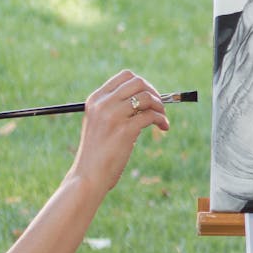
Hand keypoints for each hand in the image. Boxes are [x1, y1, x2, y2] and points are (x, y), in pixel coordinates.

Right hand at [67, 70, 169, 199]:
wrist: (88, 176)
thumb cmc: (97, 153)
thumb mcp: (99, 124)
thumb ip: (114, 108)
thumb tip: (145, 97)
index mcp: (95, 99)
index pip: (124, 76)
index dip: (143, 84)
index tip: (150, 95)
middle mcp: (103, 104)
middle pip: (138, 82)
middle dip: (153, 92)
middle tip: (159, 106)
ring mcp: (113, 115)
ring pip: (147, 97)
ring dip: (160, 106)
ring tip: (162, 118)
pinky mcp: (125, 130)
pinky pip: (152, 115)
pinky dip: (162, 120)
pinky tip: (164, 127)